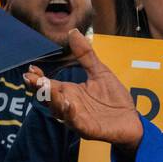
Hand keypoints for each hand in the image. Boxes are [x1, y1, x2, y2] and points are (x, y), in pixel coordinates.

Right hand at [23, 29, 143, 148]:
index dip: (38, 78)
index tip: (31, 69)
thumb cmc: (113, 98)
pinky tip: (69, 104)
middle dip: (41, 89)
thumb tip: (73, 32)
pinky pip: (77, 123)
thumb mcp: (100, 72)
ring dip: (53, 100)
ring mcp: (77, 118)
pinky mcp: (89, 129)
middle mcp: (69, 106)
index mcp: (69, 92)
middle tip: (33, 79)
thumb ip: (86, 55)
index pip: (48, 85)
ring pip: (59, 111)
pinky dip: (71, 115)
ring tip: (49, 89)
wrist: (131, 120)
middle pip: (49, 98)